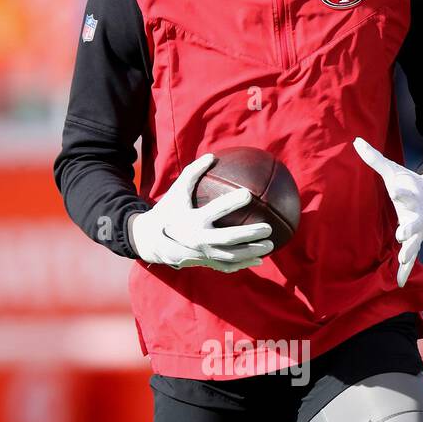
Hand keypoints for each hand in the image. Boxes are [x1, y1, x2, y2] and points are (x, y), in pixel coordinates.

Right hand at [129, 153, 273, 271]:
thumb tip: (213, 155)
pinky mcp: (205, 263)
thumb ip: (193, 172)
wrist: (151, 240)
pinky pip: (227, 266)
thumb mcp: (177, 191)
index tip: (248, 194)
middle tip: (268, 227)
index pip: (215, 210)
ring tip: (270, 245)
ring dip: (252, 251)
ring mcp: (203, 254)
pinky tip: (259, 259)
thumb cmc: (168, 210)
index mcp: (192, 220)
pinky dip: (244, 264)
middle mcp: (199, 239)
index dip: (232, 202)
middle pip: (229, 238)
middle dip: (250, 234)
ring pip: (232, 256)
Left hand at [353, 137, 422, 287]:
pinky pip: (411, 257)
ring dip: (410, 250)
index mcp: (413, 193)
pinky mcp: (416, 242)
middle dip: (410, 227)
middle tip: (403, 232)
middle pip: (416, 221)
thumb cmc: (407, 183)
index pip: (408, 191)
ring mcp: (419, 230)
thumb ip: (374, 159)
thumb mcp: (392, 170)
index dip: (403, 190)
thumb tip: (355, 140)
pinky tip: (398, 282)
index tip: (397, 189)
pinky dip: (405, 270)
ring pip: (416, 242)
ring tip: (402, 258)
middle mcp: (418, 213)